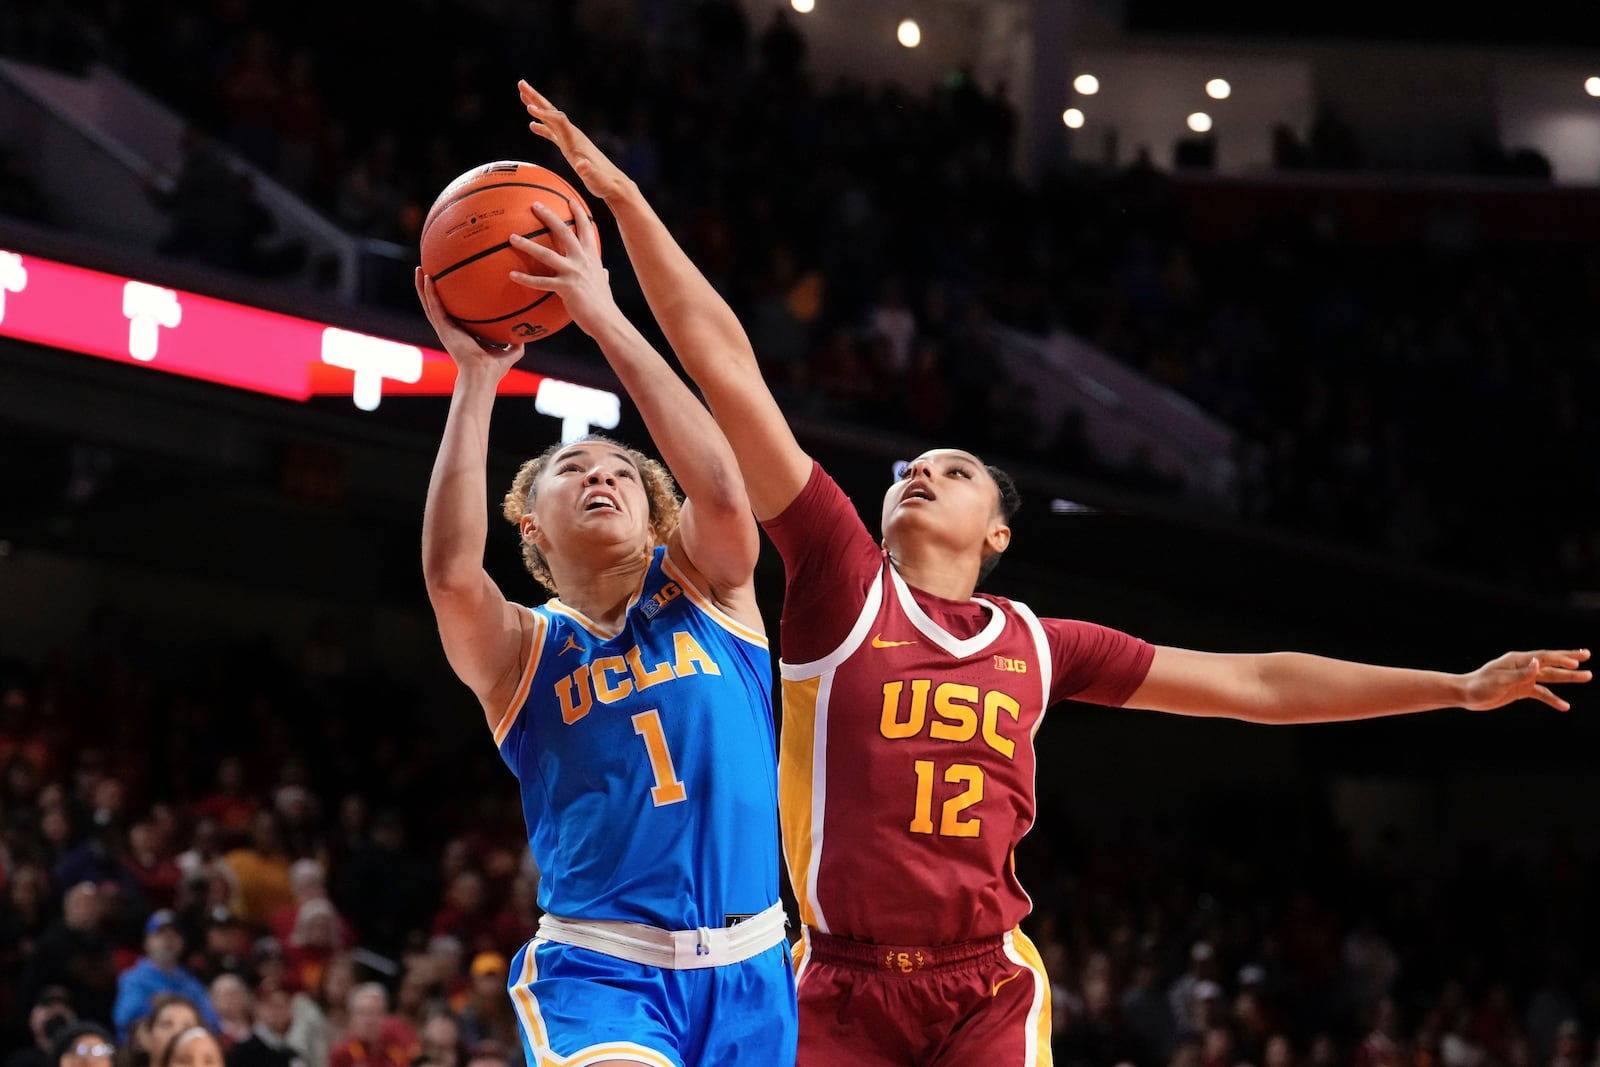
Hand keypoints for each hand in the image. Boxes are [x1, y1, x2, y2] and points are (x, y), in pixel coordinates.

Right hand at [413, 268, 524, 376]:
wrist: (483, 374)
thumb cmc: (494, 368)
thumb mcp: (510, 351)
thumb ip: (516, 342)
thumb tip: (528, 333)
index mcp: (462, 332)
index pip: (453, 312)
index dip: (449, 299)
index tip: (449, 284)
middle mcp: (450, 329)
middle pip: (436, 304)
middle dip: (430, 288)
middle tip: (427, 269)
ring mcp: (445, 328)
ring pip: (429, 303)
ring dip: (422, 286)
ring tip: (419, 268)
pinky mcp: (443, 328)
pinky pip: (434, 306)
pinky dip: (428, 293)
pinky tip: (426, 278)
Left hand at [507, 199, 619, 336]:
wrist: (606, 320)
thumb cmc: (603, 303)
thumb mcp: (604, 283)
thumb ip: (602, 274)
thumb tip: (605, 272)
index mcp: (592, 257)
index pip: (586, 229)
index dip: (578, 213)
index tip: (569, 199)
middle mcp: (583, 261)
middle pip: (565, 232)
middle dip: (549, 216)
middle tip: (535, 204)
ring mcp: (574, 273)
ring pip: (547, 254)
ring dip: (528, 245)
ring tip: (512, 237)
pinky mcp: (566, 288)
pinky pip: (541, 282)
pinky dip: (525, 279)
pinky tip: (512, 275)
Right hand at [518, 81, 632, 200]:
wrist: (614, 184)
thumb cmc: (604, 182)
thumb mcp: (595, 178)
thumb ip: (588, 171)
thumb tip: (583, 165)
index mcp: (576, 139)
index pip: (558, 120)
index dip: (544, 114)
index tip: (529, 109)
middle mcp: (573, 135)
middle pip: (552, 111)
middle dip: (536, 98)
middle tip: (521, 83)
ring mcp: (571, 140)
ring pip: (550, 119)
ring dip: (537, 107)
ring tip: (522, 96)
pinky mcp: (570, 148)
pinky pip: (553, 133)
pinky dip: (542, 127)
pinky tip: (532, 125)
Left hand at [1461, 648, 1590, 710]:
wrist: (1466, 694)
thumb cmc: (1480, 686)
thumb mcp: (1500, 680)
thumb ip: (1520, 674)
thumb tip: (1537, 662)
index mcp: (1517, 660)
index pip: (1543, 657)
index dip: (1560, 658)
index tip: (1577, 662)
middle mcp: (1523, 667)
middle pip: (1550, 663)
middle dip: (1569, 660)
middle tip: (1588, 656)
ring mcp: (1523, 678)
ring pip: (1550, 677)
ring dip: (1568, 677)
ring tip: (1587, 676)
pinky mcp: (1521, 690)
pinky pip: (1541, 693)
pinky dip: (1553, 699)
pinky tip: (1565, 706)